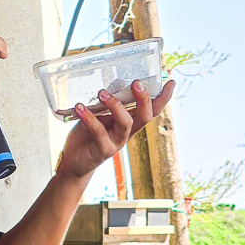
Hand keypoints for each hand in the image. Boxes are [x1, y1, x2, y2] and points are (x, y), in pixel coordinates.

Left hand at [55, 79, 174, 183]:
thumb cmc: (87, 135)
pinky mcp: (103, 150)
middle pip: (145, 117)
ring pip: (125, 123)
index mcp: (131, 122)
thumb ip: (108, 103)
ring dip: (115, 105)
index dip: (163, 98)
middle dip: (144, 99)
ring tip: (101, 92)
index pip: (152, 110)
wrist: (73, 161)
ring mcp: (117, 143)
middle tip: (136, 82)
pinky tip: (79, 107)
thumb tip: (117, 82)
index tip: (171, 82)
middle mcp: (128, 133)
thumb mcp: (99, 115)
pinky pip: (99, 132)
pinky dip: (89, 118)